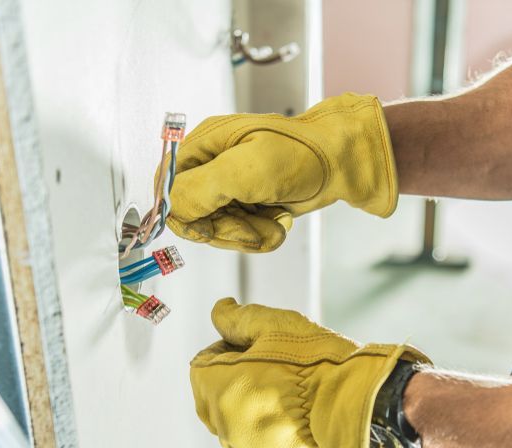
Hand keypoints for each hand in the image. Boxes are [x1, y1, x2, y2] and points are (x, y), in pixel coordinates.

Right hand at [166, 94, 398, 252]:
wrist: (342, 164)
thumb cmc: (300, 154)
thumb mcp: (245, 170)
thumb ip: (200, 189)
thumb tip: (172, 209)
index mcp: (202, 146)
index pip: (169, 190)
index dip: (185, 215)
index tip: (208, 228)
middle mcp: (212, 166)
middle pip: (194, 217)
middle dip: (226, 231)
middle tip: (252, 228)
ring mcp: (231, 188)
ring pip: (218, 231)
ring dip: (248, 236)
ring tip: (275, 222)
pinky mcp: (249, 205)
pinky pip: (241, 234)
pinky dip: (261, 236)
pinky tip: (279, 222)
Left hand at [190, 298, 427, 447]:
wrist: (363, 406)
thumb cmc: (320, 365)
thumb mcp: (277, 326)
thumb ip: (238, 319)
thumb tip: (219, 311)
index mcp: (220, 390)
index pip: (201, 367)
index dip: (225, 351)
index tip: (253, 348)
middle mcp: (228, 430)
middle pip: (215, 400)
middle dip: (234, 383)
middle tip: (273, 371)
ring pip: (238, 429)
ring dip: (253, 411)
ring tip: (292, 396)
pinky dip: (275, 437)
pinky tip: (300, 421)